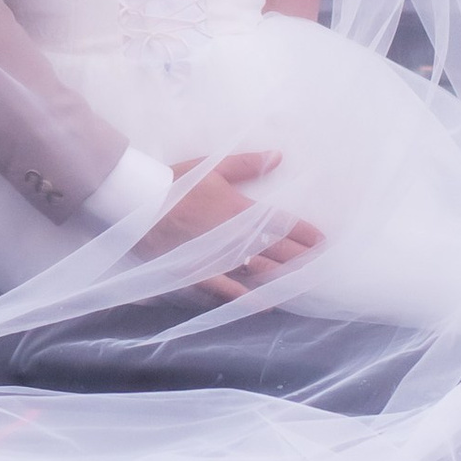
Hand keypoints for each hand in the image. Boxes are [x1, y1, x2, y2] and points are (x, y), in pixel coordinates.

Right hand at [159, 150, 324, 298]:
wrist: (139, 204)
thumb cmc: (175, 182)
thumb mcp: (213, 168)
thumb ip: (247, 164)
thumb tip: (279, 156)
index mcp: (241, 210)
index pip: (282, 225)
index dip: (304, 234)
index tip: (321, 241)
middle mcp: (236, 238)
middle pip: (277, 250)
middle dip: (300, 257)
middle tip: (319, 264)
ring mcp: (219, 259)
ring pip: (259, 271)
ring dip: (282, 276)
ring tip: (302, 282)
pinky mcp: (200, 275)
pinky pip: (230, 292)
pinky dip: (250, 299)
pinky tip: (267, 304)